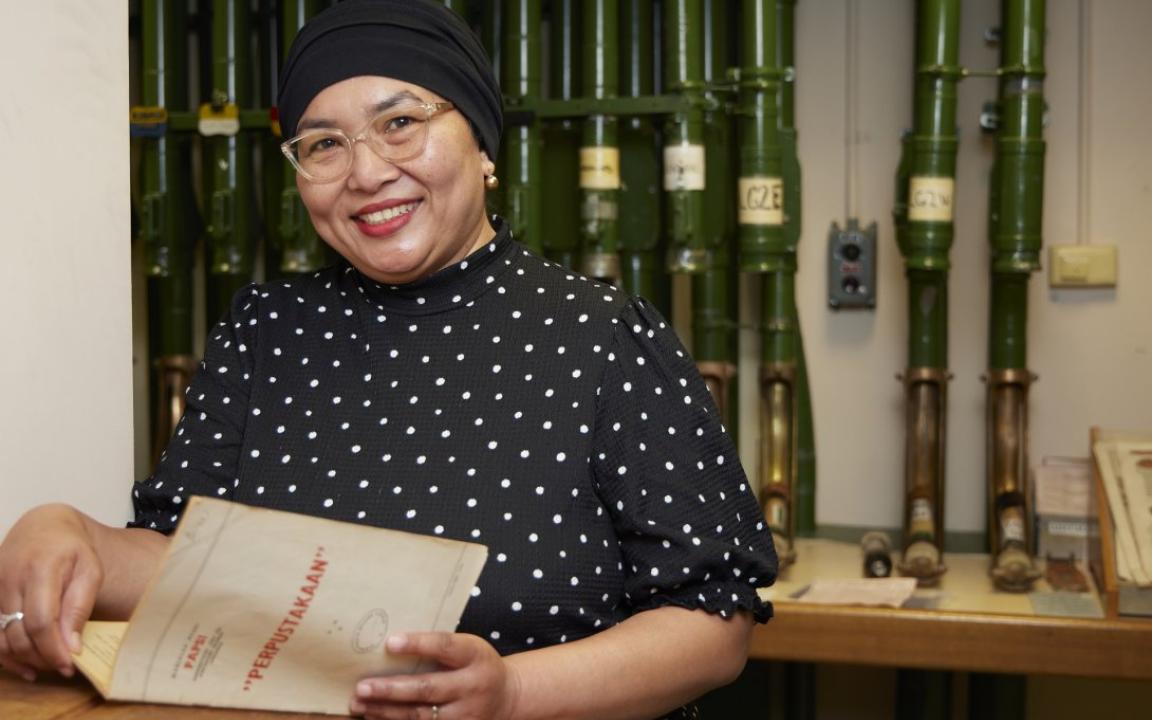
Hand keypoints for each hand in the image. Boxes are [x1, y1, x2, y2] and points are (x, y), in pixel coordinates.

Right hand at [0, 505, 102, 680]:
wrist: (42, 528)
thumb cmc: (71, 550)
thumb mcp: (90, 570)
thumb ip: (80, 606)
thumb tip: (71, 645)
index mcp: (40, 568)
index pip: (40, 620)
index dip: (53, 648)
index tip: (69, 664)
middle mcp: (9, 578)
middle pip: (19, 633)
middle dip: (41, 657)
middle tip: (62, 666)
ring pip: (1, 638)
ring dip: (23, 659)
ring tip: (47, 665)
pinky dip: (7, 654)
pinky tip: (26, 665)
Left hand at [350, 632, 521, 719]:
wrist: (508, 696)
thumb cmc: (477, 665)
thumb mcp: (469, 648)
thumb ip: (440, 648)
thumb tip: (391, 644)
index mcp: (475, 656)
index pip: (445, 647)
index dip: (418, 644)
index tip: (390, 643)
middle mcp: (472, 686)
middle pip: (427, 689)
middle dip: (391, 689)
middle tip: (362, 686)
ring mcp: (466, 714)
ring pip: (421, 715)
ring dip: (386, 710)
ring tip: (360, 703)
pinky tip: (375, 715)